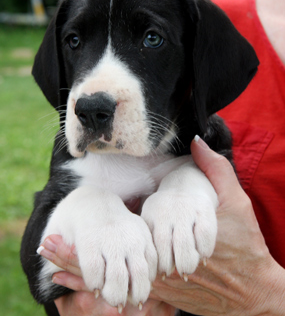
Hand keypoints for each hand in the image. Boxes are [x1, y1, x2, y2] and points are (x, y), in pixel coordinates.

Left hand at [39, 137, 284, 314]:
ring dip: (85, 276)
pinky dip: (103, 291)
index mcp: (172, 234)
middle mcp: (161, 262)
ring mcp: (163, 282)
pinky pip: (133, 292)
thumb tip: (196, 140)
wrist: (253, 288)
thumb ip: (214, 169)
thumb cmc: (244, 243)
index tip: (57, 235)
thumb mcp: (234, 201)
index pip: (123, 237)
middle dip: (78, 259)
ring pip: (117, 279)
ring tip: (56, 265)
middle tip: (48, 248)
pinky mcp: (168, 294)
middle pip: (114, 261)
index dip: (91, 241)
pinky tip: (81, 287)